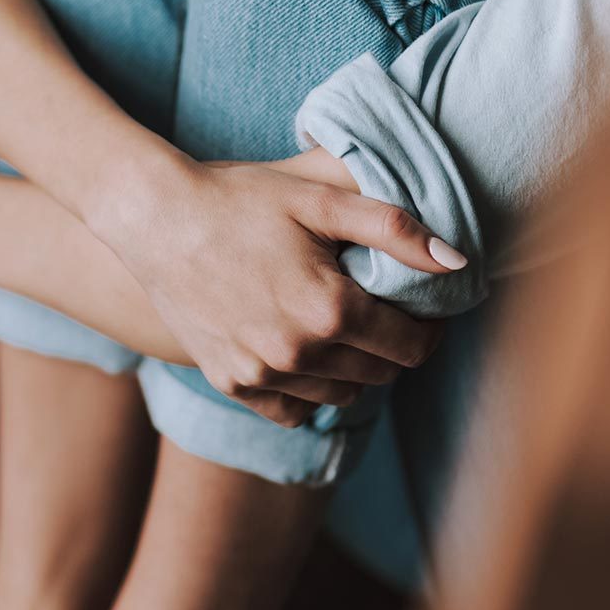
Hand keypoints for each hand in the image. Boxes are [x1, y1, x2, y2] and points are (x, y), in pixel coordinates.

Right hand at [90, 150, 460, 427]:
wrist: (152, 217)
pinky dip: (309, 391)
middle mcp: (299, 353)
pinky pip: (291, 411)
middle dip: (394, 348)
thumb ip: (394, 229)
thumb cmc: (239, 198)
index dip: (429, 329)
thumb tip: (457, 263)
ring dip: (354, 370)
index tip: (424, 310)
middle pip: (380, 374)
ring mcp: (261, 374)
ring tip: (343, 331)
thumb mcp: (319, 198)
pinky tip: (306, 356)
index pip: (412, 346)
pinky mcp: (231, 382)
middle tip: (384, 315)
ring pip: (340, 395)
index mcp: (331, 309)